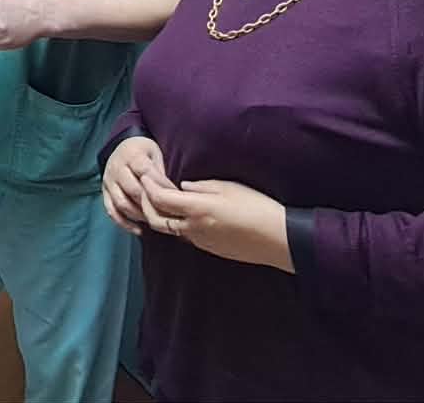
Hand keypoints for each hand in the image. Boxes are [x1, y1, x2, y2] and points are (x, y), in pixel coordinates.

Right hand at [101, 136, 177, 234]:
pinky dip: (124, 223)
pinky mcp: (104, 192)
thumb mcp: (154, 155)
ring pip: (122, 203)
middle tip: (166, 213)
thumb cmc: (143, 153)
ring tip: (154, 220)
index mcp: (131, 155)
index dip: (160, 185)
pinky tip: (138, 230)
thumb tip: (171, 194)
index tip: (173, 196)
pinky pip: (112, 211)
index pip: (145, 172)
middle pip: (133, 190)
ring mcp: (108, 181)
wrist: (123, 147)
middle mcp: (116, 167)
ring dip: (139, 215)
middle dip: (151, 203)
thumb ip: (160, 173)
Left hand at [147, 179, 294, 272]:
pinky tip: (185, 214)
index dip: (149, 186)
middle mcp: (193, 228)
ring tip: (164, 200)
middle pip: (156, 219)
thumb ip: (201, 186)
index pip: (160, 199)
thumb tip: (183, 186)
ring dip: (161, 216)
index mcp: (197, 210)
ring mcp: (200, 241)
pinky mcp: (209, 249)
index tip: (146, 175)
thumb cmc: (257, 207)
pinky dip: (177, 224)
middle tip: (148, 189)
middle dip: (146, 204)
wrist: (278, 239)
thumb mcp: (228, 188)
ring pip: (169, 230)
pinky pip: (185, 236)